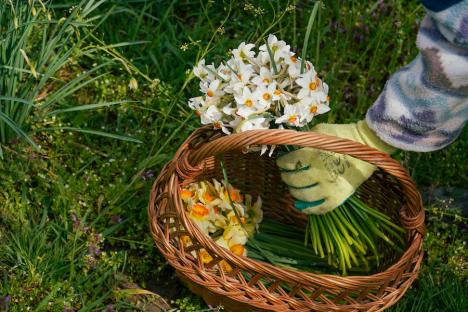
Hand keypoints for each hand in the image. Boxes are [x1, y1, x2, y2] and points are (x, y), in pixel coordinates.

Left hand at [276, 120, 394, 213]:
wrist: (368, 146)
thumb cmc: (342, 136)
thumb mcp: (320, 131)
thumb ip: (303, 140)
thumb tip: (287, 148)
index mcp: (313, 155)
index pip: (289, 163)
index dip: (282, 163)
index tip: (281, 162)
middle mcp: (320, 173)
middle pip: (293, 180)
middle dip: (286, 177)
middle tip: (287, 174)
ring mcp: (329, 188)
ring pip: (302, 196)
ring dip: (294, 192)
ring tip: (294, 187)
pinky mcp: (338, 198)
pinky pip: (318, 209)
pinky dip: (307, 208)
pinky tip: (301, 204)